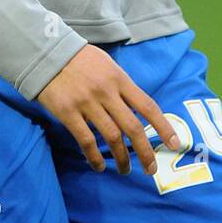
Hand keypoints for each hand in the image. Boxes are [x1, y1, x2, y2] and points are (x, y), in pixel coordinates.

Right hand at [37, 43, 183, 175]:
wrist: (47, 52)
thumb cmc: (80, 59)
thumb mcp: (107, 65)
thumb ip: (122, 86)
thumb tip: (137, 109)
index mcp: (119, 79)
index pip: (148, 106)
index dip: (163, 127)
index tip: (174, 144)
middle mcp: (107, 92)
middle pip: (133, 127)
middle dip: (145, 152)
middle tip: (151, 169)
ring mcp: (87, 103)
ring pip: (112, 137)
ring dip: (122, 158)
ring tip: (126, 169)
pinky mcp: (68, 112)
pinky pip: (86, 140)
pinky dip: (94, 157)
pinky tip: (99, 166)